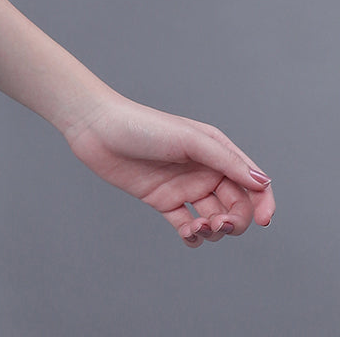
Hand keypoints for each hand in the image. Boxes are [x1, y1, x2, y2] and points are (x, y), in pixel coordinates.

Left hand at [62, 92, 274, 246]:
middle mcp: (203, 170)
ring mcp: (183, 187)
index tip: (265, 222)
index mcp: (215, 151)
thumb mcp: (190, 140)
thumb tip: (263, 183)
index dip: (264, 202)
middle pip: (236, 206)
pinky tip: (188, 233)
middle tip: (220, 225)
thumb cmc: (143, 126)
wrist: (97, 128)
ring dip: (214, 231)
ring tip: (198, 227)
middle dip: (236, 221)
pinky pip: (187, 226)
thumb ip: (226, 162)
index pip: (251, 182)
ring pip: (214, 220)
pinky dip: (193, 236)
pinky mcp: (163, 201)